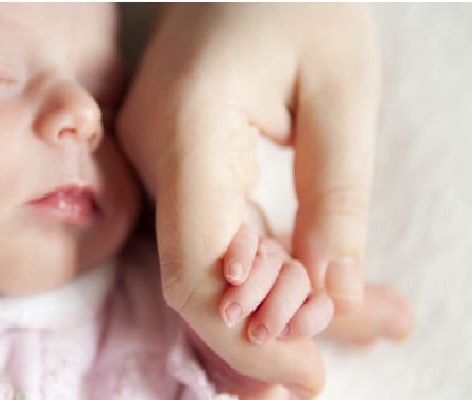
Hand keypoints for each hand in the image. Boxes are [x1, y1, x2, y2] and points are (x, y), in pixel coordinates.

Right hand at [117, 4, 388, 395]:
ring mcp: (156, 164)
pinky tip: (327, 276)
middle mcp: (153, 156)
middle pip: (206, 276)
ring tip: (374, 311)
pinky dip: (273, 262)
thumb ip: (335, 196)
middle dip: (285, 323)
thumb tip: (334, 295)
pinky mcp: (175, 169)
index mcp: (188, 129)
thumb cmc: (298, 4)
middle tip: (374, 330)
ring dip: (288, 296)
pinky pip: (218, 233)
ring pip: (215, 262)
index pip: (198, 266)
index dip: (247, 336)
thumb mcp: (341, 89)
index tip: (311, 373)